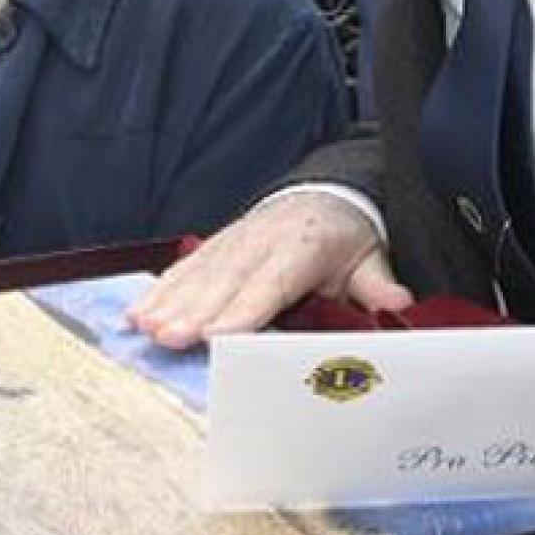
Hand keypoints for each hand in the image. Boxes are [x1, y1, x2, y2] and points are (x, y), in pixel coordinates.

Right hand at [129, 190, 413, 348]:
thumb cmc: (343, 237)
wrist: (321, 197)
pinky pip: (183, 271)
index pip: (268, 284)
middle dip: (192, 312)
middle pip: (222, 283)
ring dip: (167, 303)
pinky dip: (158, 292)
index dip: (242, 310)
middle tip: (167, 338)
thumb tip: (398, 302)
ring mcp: (230, 244)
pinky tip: (136, 314)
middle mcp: (258, 243)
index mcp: (299, 248)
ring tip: (144, 327)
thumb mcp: (369, 257)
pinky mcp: (213, 248)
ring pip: (196, 276)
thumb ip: (378, 284)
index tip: (218, 335)